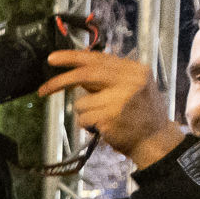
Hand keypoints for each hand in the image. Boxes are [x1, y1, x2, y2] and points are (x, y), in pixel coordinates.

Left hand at [39, 50, 184, 170]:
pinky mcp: (110, 117)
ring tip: (104, 118)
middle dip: (60, 82)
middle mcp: (129, 81)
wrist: (156, 140)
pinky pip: (84, 118)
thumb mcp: (134, 86)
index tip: (52, 58)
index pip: (98, 59)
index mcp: (134, 70)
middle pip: (85, 75)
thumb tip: (78, 72)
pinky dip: (87, 125)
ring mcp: (120, 99)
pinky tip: (104, 127)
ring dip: (85, 113)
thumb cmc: (141, 114)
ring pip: (81, 102)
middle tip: (43, 89)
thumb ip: (109, 78)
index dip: (72, 57)